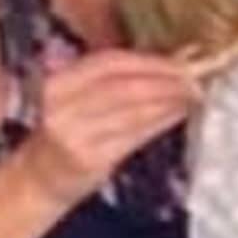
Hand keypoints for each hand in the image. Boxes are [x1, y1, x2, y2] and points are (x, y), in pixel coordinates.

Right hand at [10, 49, 200, 203]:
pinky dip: (161, 121)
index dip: (148, 60)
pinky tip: (178, 113)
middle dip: (166, 80)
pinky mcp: (92, 159)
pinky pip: (136, 136)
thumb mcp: (75, 97)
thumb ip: (111, 79)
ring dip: (170, 101)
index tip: (180, 60)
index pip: (109, 62)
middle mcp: (63, 106)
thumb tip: (167, 62)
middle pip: (124, 86)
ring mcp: (76, 135)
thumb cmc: (67, 131)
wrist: (41, 178)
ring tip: (193, 94)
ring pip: (134, 112)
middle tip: (196, 77)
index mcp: (59, 82)